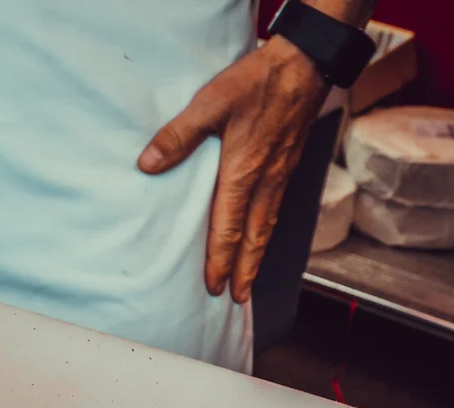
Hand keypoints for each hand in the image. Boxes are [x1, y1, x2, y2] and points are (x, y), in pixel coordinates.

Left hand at [137, 37, 328, 302]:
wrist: (305, 62)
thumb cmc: (258, 80)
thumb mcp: (210, 102)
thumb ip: (178, 135)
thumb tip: (148, 164)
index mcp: (243, 171)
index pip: (228, 227)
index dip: (219, 260)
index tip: (213, 286)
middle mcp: (265, 180)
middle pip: (253, 237)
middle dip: (243, 271)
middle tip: (236, 300)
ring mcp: (280, 174)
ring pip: (267, 226)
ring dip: (256, 257)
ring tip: (248, 281)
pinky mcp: (288, 164)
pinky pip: (276, 209)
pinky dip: (266, 232)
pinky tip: (260, 237)